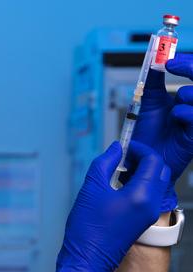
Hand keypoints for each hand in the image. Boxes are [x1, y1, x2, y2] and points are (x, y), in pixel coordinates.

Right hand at [45, 142, 169, 271]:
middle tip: (123, 156)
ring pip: (156, 183)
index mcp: (142, 195)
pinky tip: (119, 186)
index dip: (139, 149)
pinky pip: (150, 195)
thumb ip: (104, 163)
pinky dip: (140, 185)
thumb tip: (116, 149)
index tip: (124, 147)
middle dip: (144, 158)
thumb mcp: (91, 189)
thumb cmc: (87, 229)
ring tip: (119, 170)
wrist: (87, 260)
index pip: (153, 160)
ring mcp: (150, 214)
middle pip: (159, 171)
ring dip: (142, 171)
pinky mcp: (143, 221)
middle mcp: (152, 204)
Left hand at [132, 54, 192, 211]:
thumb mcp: (148, 101)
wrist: (138, 159)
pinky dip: (189, 114)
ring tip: (178, 95)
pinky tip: (177, 114)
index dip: (188, 62)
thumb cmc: (146, 134)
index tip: (169, 59)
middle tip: (174, 65)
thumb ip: (154, 81)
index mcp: (187, 97)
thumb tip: (154, 59)